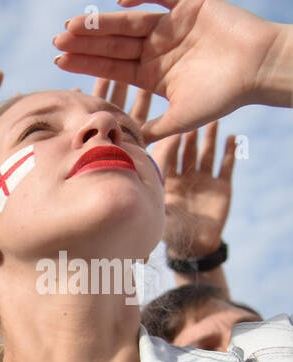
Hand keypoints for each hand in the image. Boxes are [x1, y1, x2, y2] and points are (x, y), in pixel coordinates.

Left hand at [54, 0, 290, 141]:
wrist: (260, 70)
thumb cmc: (224, 97)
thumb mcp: (180, 119)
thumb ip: (149, 131)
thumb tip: (120, 149)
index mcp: (150, 73)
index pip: (110, 66)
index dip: (85, 62)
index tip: (59, 61)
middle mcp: (156, 48)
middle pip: (113, 43)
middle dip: (85, 42)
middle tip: (57, 40)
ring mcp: (171, 26)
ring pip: (129, 22)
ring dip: (102, 22)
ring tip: (75, 24)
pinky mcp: (190, 5)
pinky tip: (121, 2)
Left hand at [152, 122, 235, 256]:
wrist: (193, 246)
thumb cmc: (169, 231)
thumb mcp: (156, 209)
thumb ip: (148, 191)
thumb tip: (129, 173)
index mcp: (167, 181)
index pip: (167, 156)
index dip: (169, 141)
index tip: (169, 125)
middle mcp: (185, 177)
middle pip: (187, 150)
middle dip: (189, 134)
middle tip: (190, 115)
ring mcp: (204, 180)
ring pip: (207, 153)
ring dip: (210, 138)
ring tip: (212, 120)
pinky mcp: (222, 186)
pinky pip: (226, 166)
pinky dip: (229, 152)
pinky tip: (231, 137)